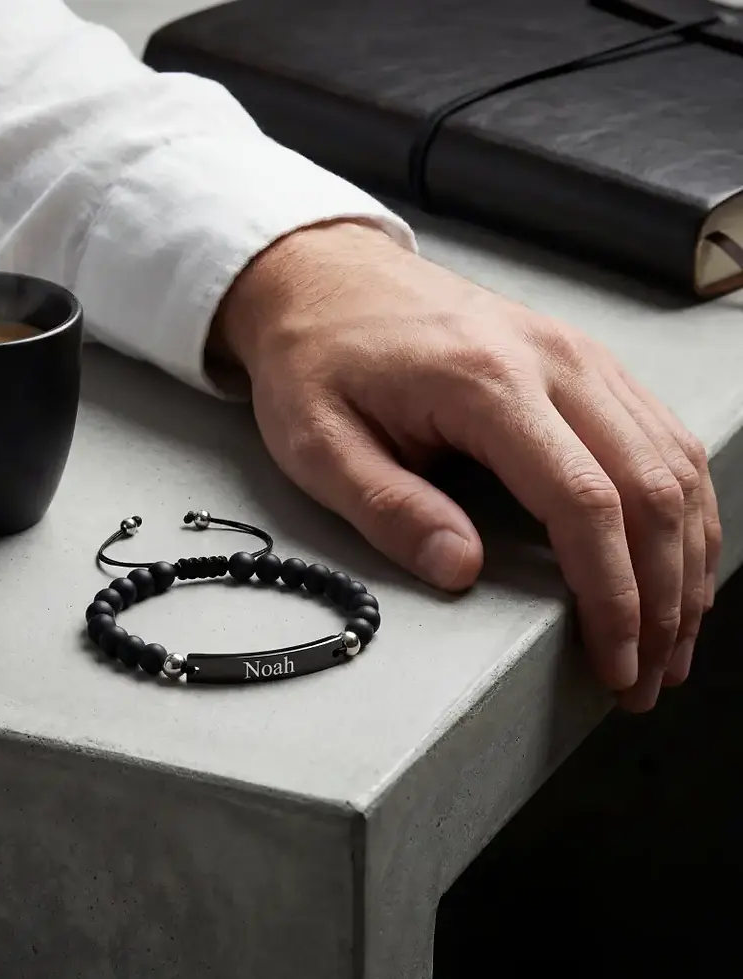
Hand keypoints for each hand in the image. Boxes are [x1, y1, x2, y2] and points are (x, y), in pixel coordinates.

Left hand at [211, 221, 720, 711]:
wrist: (325, 278)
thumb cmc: (317, 356)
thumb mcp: (319, 442)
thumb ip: (389, 507)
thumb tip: (462, 570)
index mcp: (486, 382)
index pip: (584, 501)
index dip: (612, 594)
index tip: (615, 660)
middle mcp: (553, 362)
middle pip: (651, 487)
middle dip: (663, 595)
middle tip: (650, 674)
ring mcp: (576, 355)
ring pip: (673, 462)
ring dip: (686, 557)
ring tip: (673, 634)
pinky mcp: (580, 361)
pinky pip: (659, 434)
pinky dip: (681, 505)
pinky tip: (675, 554)